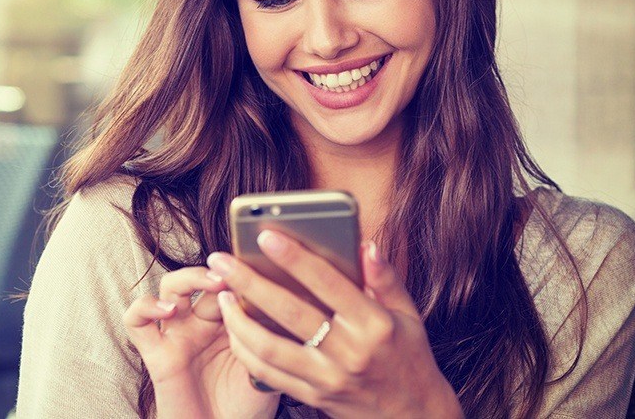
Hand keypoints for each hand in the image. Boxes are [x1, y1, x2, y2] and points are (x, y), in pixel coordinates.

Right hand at [123, 266, 279, 418]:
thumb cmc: (248, 407)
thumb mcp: (269, 367)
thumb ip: (269, 339)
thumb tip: (283, 310)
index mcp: (230, 320)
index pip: (230, 282)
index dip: (239, 271)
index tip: (255, 267)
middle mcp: (202, 322)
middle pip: (200, 276)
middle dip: (216, 271)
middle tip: (231, 274)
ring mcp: (178, 335)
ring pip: (169, 286)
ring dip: (185, 278)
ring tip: (208, 285)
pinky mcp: (157, 354)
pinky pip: (136, 322)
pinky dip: (145, 307)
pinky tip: (166, 311)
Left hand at [207, 233, 463, 418]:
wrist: (414, 417)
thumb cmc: (409, 358)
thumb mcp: (408, 315)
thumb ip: (385, 279)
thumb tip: (366, 244)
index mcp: (374, 324)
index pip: (328, 283)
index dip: (295, 257)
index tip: (265, 235)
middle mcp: (349, 351)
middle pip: (290, 312)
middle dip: (249, 283)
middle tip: (220, 260)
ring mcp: (329, 377)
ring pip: (271, 347)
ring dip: (239, 320)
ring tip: (221, 296)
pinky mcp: (314, 396)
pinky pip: (269, 373)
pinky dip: (246, 350)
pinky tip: (233, 329)